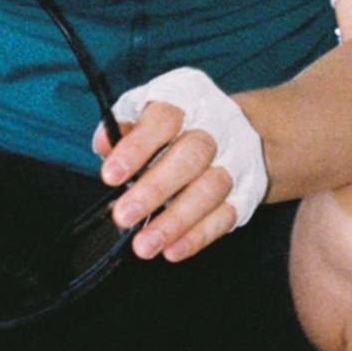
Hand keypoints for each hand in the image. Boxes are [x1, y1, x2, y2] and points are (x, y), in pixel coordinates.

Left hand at [96, 103, 238, 262]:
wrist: (244, 132)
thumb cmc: (181, 126)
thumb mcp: (151, 113)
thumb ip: (125, 127)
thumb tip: (104, 144)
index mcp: (188, 100)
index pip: (164, 118)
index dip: (137, 147)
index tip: (110, 175)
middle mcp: (216, 128)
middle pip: (191, 156)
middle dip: (155, 189)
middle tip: (123, 216)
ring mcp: (236, 160)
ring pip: (210, 189)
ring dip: (175, 221)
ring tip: (144, 245)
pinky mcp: (246, 192)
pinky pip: (225, 216)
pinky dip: (198, 236)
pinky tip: (173, 250)